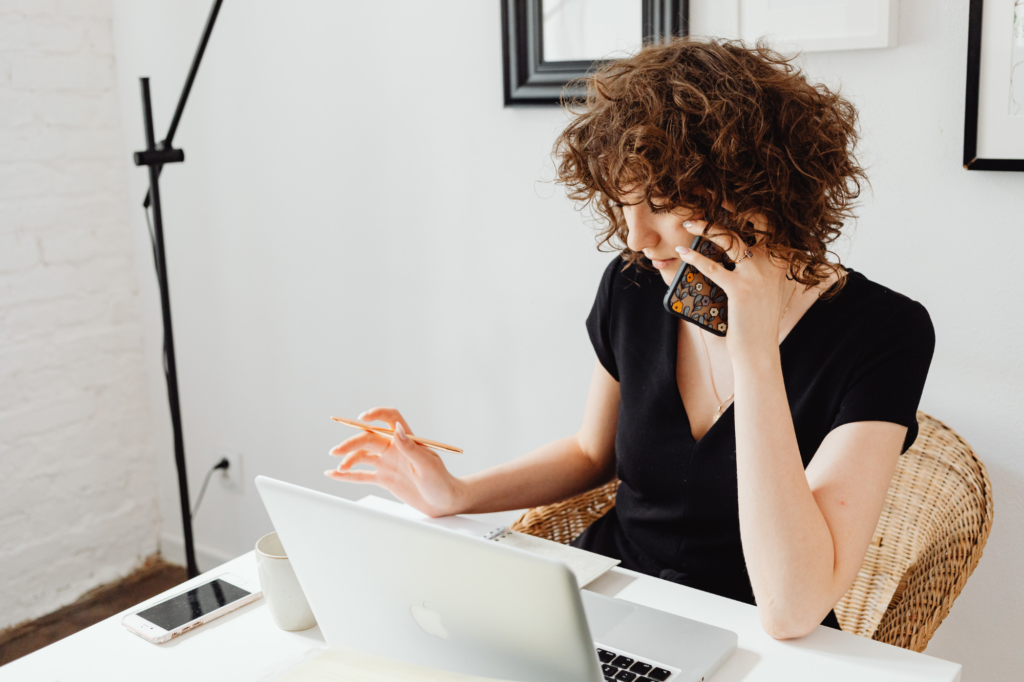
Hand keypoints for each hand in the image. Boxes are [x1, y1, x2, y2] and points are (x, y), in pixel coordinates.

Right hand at [326, 407, 464, 517]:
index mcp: (407, 440)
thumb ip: (410, 448)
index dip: (376, 414)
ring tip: (338, 468)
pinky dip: (348, 475)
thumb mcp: (427, 464)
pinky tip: (334, 474)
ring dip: (348, 459)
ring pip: (363, 456)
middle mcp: (394, 449)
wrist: (443, 501)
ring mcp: (388, 463)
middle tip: (336, 452)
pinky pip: (362, 475)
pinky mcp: (384, 479)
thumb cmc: (440, 481)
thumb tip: (395, 429)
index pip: (390, 419)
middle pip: (368, 439)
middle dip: (351, 443)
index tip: (362, 418)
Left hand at [675, 205, 795, 361]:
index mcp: (781, 262)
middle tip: (711, 197)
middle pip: (754, 222)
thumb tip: (738, 247)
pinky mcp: (740, 290)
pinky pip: (713, 267)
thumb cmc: (756, 321)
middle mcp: (773, 264)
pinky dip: (695, 257)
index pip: (770, 224)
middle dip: (733, 205)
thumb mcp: (766, 289)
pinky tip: (683, 252)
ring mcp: (757, 276)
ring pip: (730, 240)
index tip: (732, 197)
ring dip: (706, 227)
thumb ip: (760, 267)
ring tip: (689, 222)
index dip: (752, 207)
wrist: (759, 351)